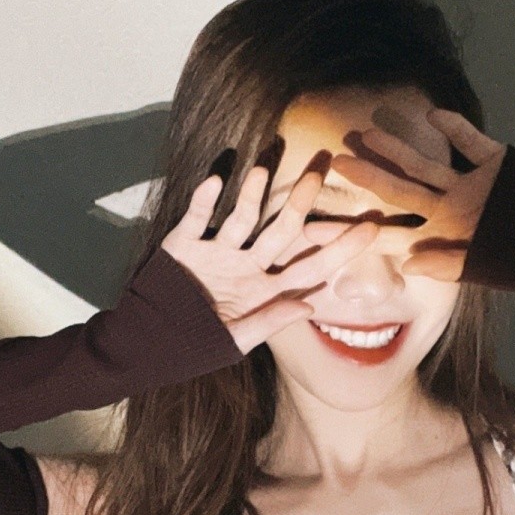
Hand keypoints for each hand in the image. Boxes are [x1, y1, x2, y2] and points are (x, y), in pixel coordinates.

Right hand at [160, 154, 378, 354]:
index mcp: (264, 290)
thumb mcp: (234, 340)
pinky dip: (203, 201)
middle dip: (299, 203)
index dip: (338, 249)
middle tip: (319, 172)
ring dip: (251, 193)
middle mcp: (246, 266)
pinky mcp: (183, 244)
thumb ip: (269, 321)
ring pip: (241, 217)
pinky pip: (196, 219)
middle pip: (280, 232)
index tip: (369, 229)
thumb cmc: (192, 347)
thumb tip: (310, 306)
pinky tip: (215, 181)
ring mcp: (216, 252)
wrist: (144, 344)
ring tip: (262, 167)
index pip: (309, 267)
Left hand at [329, 109, 506, 280]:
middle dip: (366, 177)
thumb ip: (444, 265)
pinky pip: (472, 143)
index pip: (385, 232)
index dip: (351, 230)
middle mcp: (447, 208)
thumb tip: (407, 264)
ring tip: (367, 131)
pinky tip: (432, 114)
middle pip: (398, 190)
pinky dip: (456, 128)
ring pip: (426, 163)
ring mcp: (469, 185)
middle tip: (333, 163)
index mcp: (437, 235)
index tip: (313, 227)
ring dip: (398, 147)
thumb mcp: (479, 267)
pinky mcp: (496, 164)